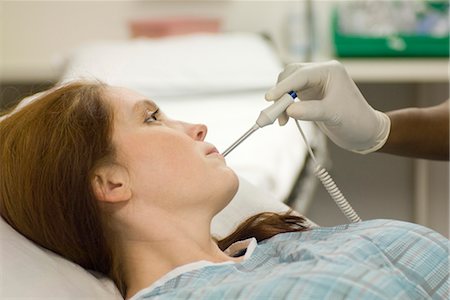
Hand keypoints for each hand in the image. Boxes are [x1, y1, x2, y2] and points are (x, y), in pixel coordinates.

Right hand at [265, 60, 389, 153]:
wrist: (364, 132)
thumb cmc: (354, 121)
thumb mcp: (332, 115)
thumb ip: (310, 111)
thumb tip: (288, 110)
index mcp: (330, 71)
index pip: (300, 75)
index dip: (283, 86)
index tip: (269, 98)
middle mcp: (321, 73)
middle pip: (291, 75)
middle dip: (280, 92)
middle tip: (274, 112)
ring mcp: (315, 83)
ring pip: (289, 84)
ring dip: (281, 101)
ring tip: (281, 119)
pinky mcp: (311, 94)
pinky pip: (291, 95)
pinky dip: (285, 106)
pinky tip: (285, 119)